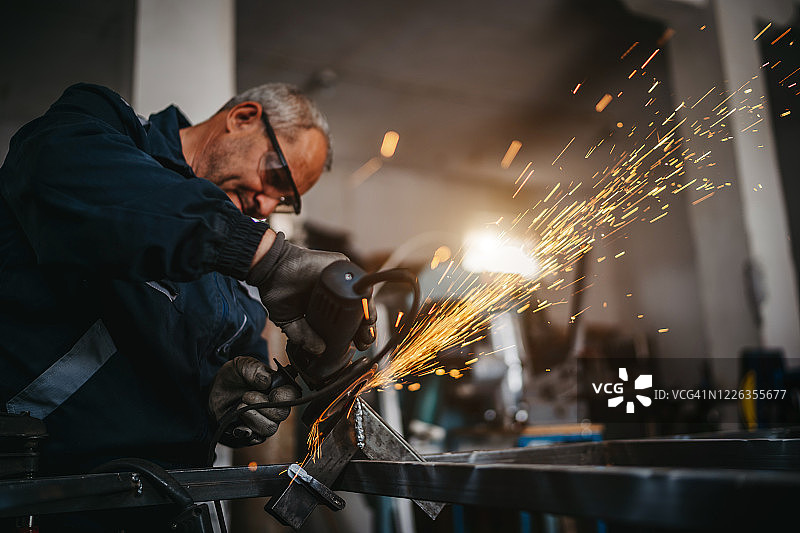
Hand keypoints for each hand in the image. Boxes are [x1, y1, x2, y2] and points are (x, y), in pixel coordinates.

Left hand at [208, 356, 298, 446]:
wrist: (215, 392)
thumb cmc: (233, 377)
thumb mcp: (241, 365)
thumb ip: (254, 368)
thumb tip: (267, 381)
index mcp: (279, 387)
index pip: (292, 395)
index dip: (282, 396)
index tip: (269, 391)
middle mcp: (276, 406)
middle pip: (282, 414)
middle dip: (262, 405)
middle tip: (245, 396)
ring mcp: (266, 421)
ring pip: (270, 428)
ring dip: (252, 417)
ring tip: (239, 406)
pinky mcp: (254, 433)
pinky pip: (256, 438)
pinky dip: (245, 431)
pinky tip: (237, 423)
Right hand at [246, 232, 376, 353]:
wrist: (271, 268)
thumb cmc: (279, 292)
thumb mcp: (290, 321)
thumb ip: (303, 336)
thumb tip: (319, 351)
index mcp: (327, 308)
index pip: (347, 324)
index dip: (355, 336)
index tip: (358, 346)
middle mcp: (336, 294)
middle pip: (358, 312)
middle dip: (365, 328)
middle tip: (365, 339)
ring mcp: (340, 280)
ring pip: (361, 297)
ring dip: (368, 312)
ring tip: (368, 325)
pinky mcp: (340, 266)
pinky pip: (357, 279)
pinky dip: (363, 292)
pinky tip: (364, 305)